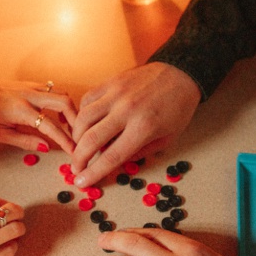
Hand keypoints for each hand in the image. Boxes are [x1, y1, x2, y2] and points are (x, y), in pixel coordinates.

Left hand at [0, 59, 77, 152]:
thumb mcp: (0, 134)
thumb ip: (24, 141)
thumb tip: (45, 148)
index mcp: (22, 110)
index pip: (51, 127)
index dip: (65, 140)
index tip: (74, 151)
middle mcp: (31, 96)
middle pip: (65, 103)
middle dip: (77, 120)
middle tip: (79, 135)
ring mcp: (33, 88)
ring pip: (62, 95)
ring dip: (71, 111)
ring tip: (71, 127)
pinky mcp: (33, 85)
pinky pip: (55, 92)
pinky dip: (63, 104)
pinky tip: (60, 116)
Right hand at [0, 198, 25, 255]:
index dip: (4, 204)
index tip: (6, 207)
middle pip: (9, 213)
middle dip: (18, 213)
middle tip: (19, 217)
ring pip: (14, 230)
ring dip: (19, 228)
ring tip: (18, 230)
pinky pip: (9, 250)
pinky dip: (12, 246)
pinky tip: (9, 246)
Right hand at [68, 62, 200, 186]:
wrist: (181, 73)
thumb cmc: (177, 108)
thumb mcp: (167, 138)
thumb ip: (140, 152)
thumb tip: (115, 162)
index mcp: (144, 127)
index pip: (112, 156)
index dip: (93, 172)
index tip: (81, 182)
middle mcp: (126, 110)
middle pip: (90, 139)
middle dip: (78, 158)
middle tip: (75, 167)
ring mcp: (116, 94)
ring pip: (82, 118)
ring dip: (76, 137)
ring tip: (80, 146)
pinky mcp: (109, 83)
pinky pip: (86, 101)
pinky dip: (81, 115)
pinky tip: (86, 123)